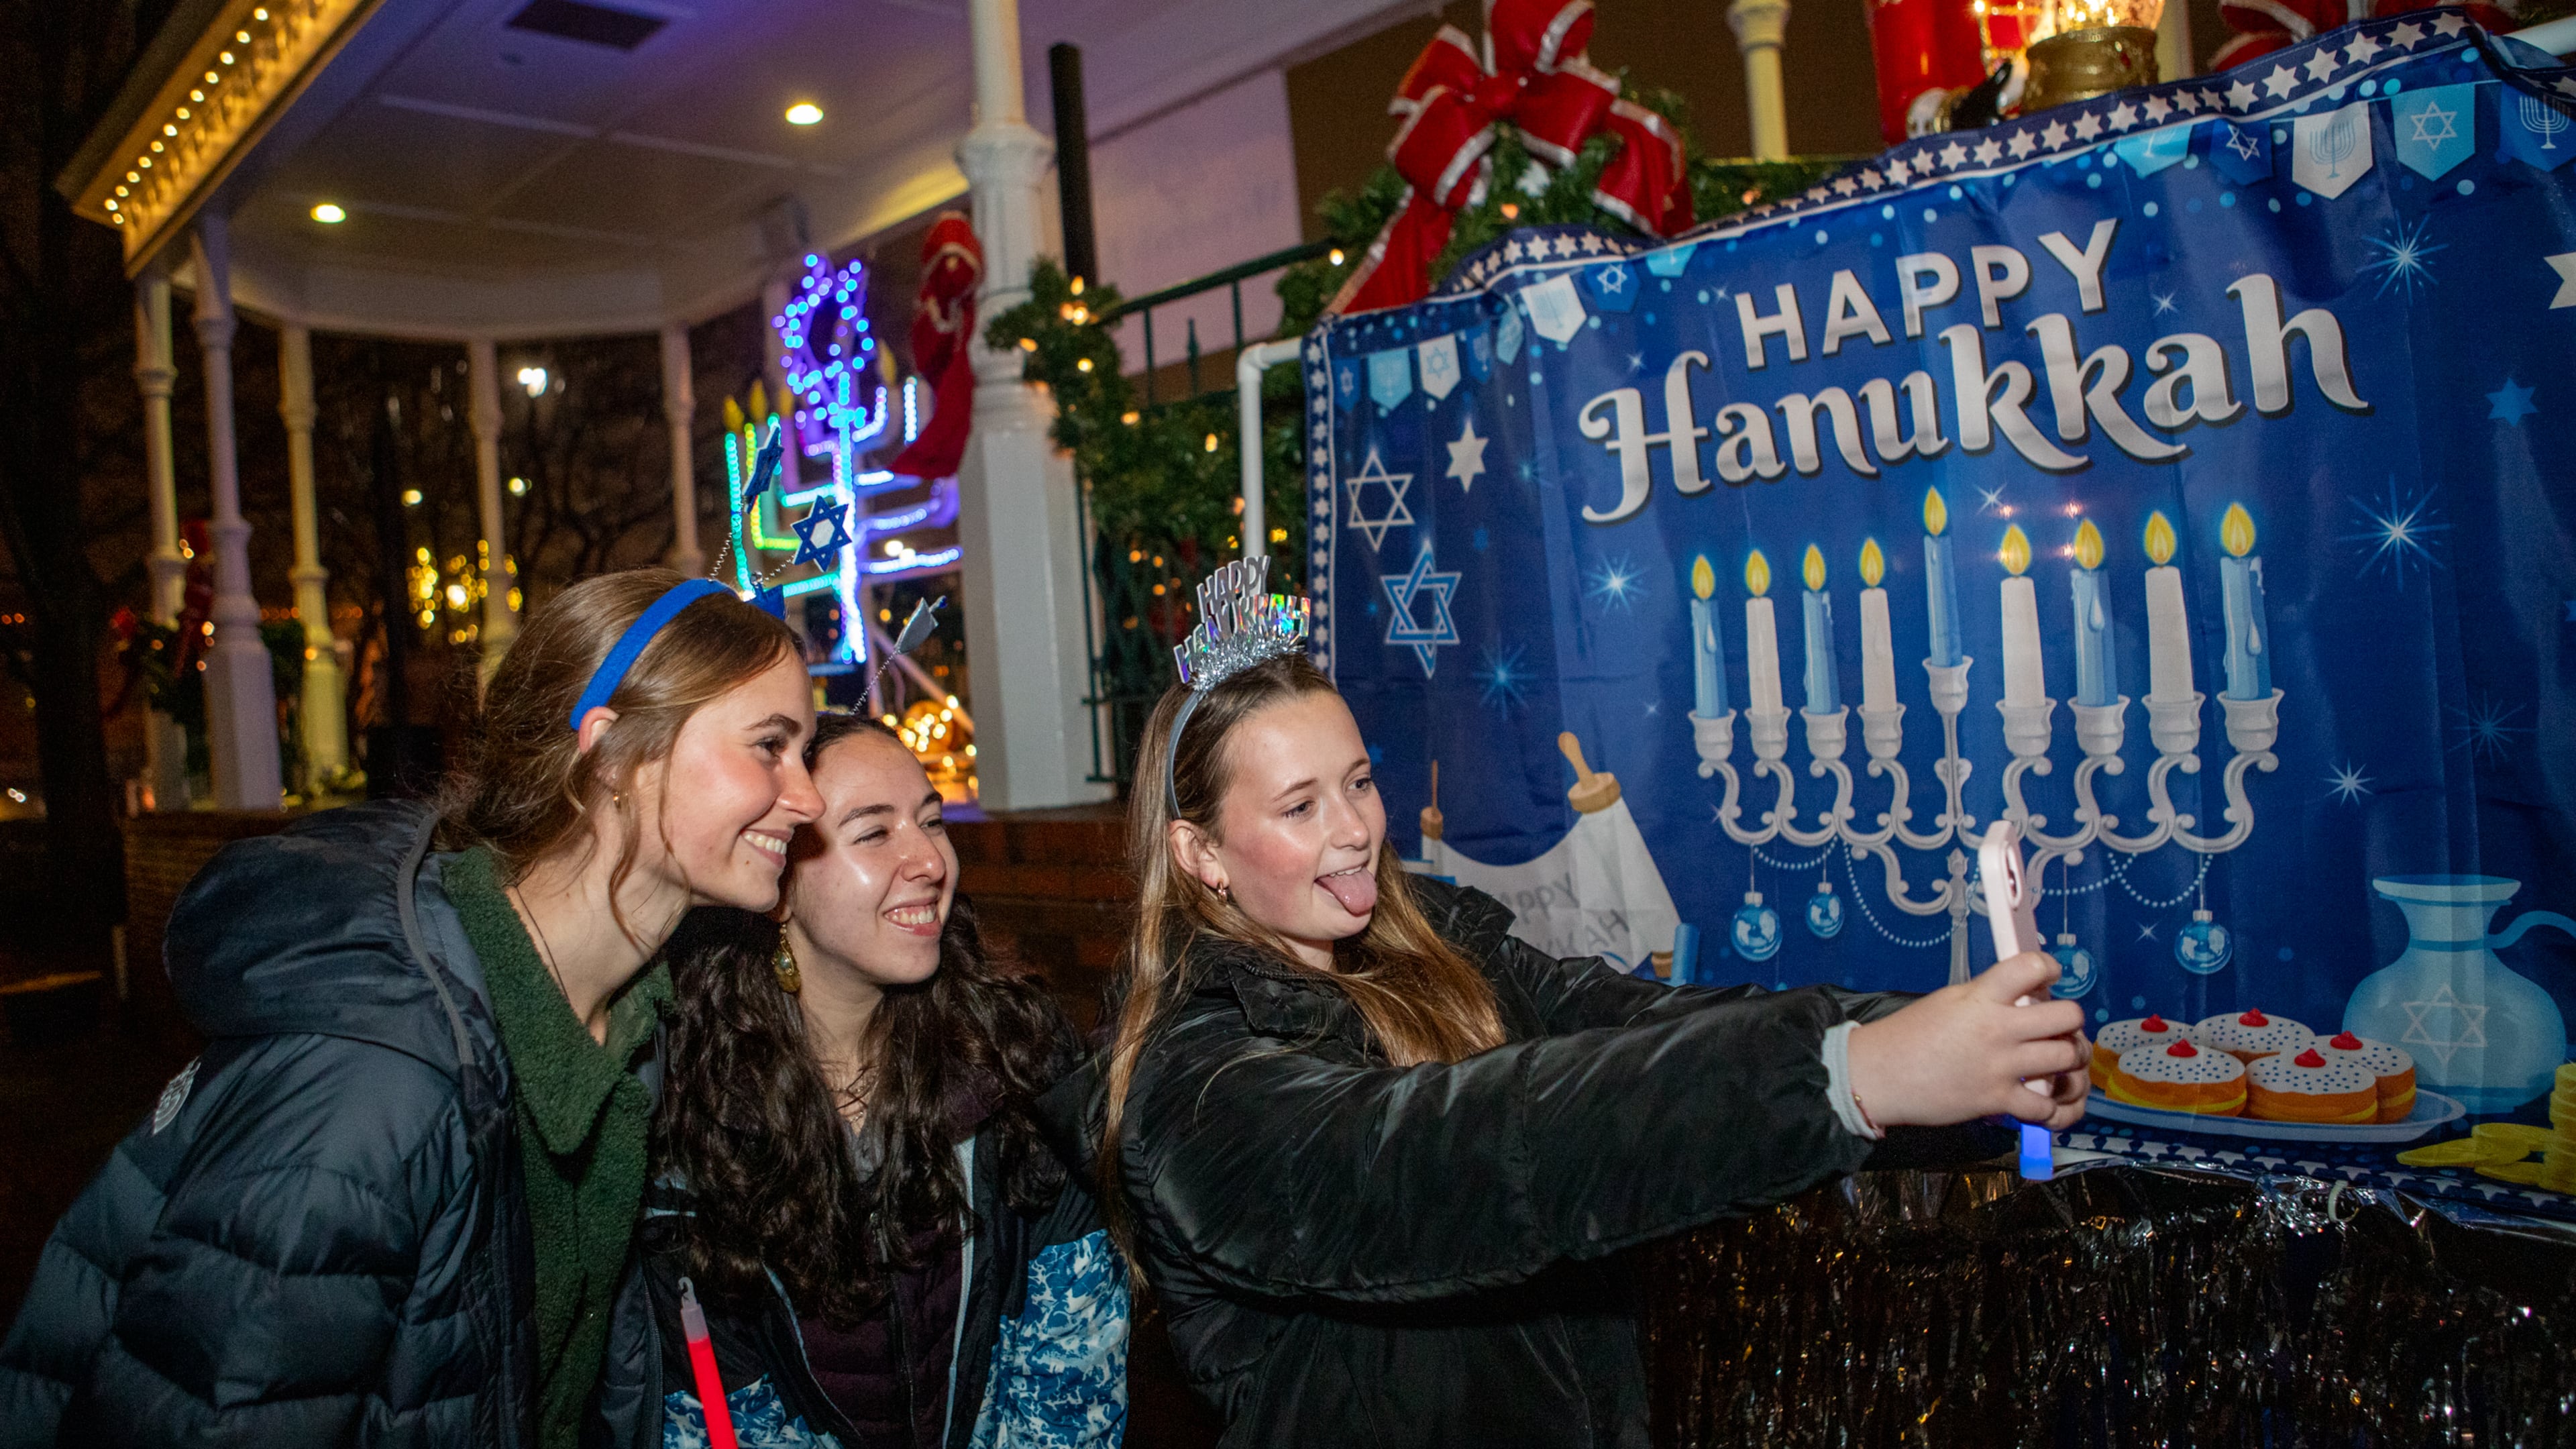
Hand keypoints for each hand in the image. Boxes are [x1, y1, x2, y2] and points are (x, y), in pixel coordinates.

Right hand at [1844, 952, 2090, 1129]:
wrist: (1879, 1075)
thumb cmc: (1908, 1035)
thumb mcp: (1949, 1001)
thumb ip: (1988, 998)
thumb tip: (2024, 1001)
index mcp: (1981, 997)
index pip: (2031, 967)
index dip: (2050, 968)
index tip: (2051, 975)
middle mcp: (1997, 1028)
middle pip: (2067, 1016)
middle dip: (2072, 1021)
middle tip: (2062, 1028)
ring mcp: (2000, 1066)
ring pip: (2067, 1058)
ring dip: (2072, 1061)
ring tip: (2063, 1064)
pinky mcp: (1996, 1100)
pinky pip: (2046, 1107)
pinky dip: (2053, 1109)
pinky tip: (2047, 1103)